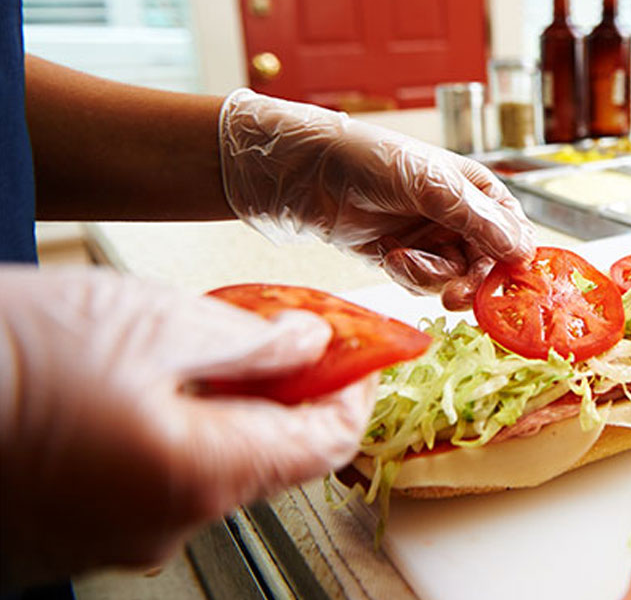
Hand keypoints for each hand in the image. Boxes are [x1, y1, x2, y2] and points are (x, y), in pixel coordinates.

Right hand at [0, 267, 375, 587]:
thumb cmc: (10, 357)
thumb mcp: (153, 322)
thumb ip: (251, 342)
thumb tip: (311, 346)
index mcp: (202, 476)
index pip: (322, 447)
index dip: (353, 394)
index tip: (364, 357)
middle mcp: (164, 526)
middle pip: (263, 460)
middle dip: (282, 394)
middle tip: (280, 334)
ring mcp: (110, 539)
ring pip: (200, 471)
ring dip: (218, 412)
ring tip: (195, 349)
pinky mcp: (64, 536)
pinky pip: (141, 485)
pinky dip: (161, 437)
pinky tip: (133, 389)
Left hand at [219, 89, 535, 309]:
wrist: (302, 174)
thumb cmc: (367, 160)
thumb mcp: (430, 185)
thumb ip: (478, 220)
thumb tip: (523, 251)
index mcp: (476, 190)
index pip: (513, 231)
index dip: (514, 259)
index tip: (508, 284)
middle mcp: (459, 216)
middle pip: (487, 264)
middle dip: (471, 281)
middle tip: (456, 297)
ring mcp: (431, 239)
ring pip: (456, 278)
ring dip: (432, 276)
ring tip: (403, 259)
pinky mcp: (403, 259)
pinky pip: (424, 283)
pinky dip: (410, 276)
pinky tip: (390, 256)